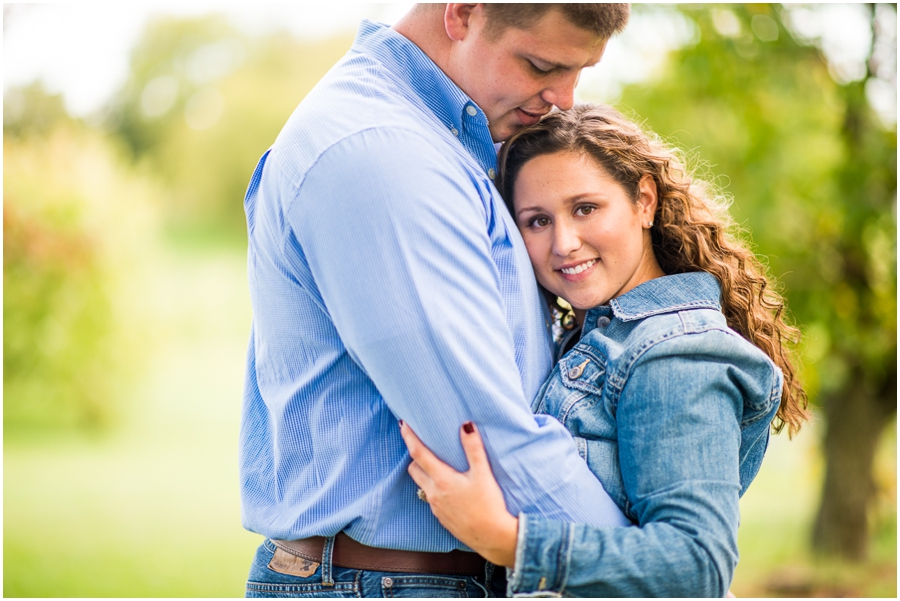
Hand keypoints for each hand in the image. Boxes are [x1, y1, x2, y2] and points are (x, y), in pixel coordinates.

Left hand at [399, 420, 518, 566]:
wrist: (491, 537)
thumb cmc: (488, 506)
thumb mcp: (483, 474)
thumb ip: (473, 449)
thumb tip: (466, 425)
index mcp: (442, 480)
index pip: (418, 453)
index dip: (409, 437)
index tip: (403, 424)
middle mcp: (433, 493)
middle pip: (414, 468)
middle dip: (415, 455)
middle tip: (422, 443)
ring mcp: (435, 507)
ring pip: (421, 483)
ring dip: (423, 471)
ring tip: (434, 462)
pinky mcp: (441, 517)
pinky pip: (429, 497)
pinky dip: (432, 486)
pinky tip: (446, 485)